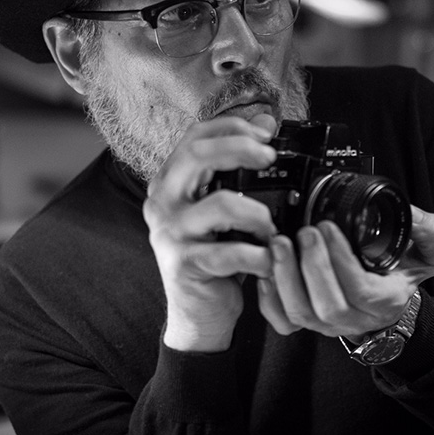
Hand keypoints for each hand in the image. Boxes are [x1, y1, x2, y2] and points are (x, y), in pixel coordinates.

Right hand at [143, 114, 279, 352]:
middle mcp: (162, 201)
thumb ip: (236, 167)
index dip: (231, 126)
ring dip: (258, 213)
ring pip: (221, 204)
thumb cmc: (215, 255)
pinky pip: (230, 252)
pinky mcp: (183, 263)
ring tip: (271, 228)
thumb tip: (265, 123)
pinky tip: (267, 260)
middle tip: (270, 157)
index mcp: (171, 181)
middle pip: (198, 155)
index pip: (195, 136)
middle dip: (241, 148)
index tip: (265, 130)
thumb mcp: (223, 207)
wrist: (198, 311)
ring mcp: (170, 232)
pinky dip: (259, 256)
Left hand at [257, 206, 433, 338]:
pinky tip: (266, 271)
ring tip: (279, 244)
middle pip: (327, 307)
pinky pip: (283, 322)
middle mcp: (356, 318)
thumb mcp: (431, 250)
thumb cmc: (404, 270)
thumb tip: (410, 214)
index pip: (360, 290)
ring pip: (301, 314)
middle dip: (311, 267)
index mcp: (386, 301)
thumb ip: (432, 230)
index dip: (340, 261)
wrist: (390, 294)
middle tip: (304, 232)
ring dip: (286, 279)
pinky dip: (270, 300)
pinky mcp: (307, 321)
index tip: (328, 226)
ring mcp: (329, 323)